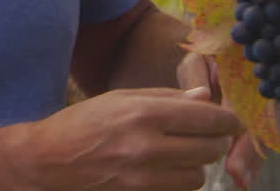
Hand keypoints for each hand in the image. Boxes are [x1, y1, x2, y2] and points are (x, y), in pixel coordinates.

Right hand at [19, 86, 241, 190]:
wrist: (47, 160)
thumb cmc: (82, 123)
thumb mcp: (119, 98)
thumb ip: (164, 97)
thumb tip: (204, 97)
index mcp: (142, 114)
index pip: (205, 119)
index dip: (227, 120)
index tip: (232, 121)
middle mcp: (146, 146)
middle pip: (208, 149)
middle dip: (215, 141)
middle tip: (208, 135)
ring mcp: (143, 177)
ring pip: (198, 175)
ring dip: (197, 164)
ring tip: (183, 153)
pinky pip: (179, 190)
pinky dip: (181, 180)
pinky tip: (169, 168)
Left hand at [177, 51, 262, 188]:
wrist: (220, 45)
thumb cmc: (204, 53)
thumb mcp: (196, 58)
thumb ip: (196, 76)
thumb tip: (202, 97)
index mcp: (246, 72)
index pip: (244, 108)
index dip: (240, 135)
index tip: (230, 158)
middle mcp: (261, 89)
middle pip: (259, 125)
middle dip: (249, 154)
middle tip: (237, 177)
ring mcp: (265, 103)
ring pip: (263, 134)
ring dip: (253, 160)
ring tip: (241, 181)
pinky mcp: (263, 115)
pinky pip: (261, 136)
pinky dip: (254, 156)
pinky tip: (245, 175)